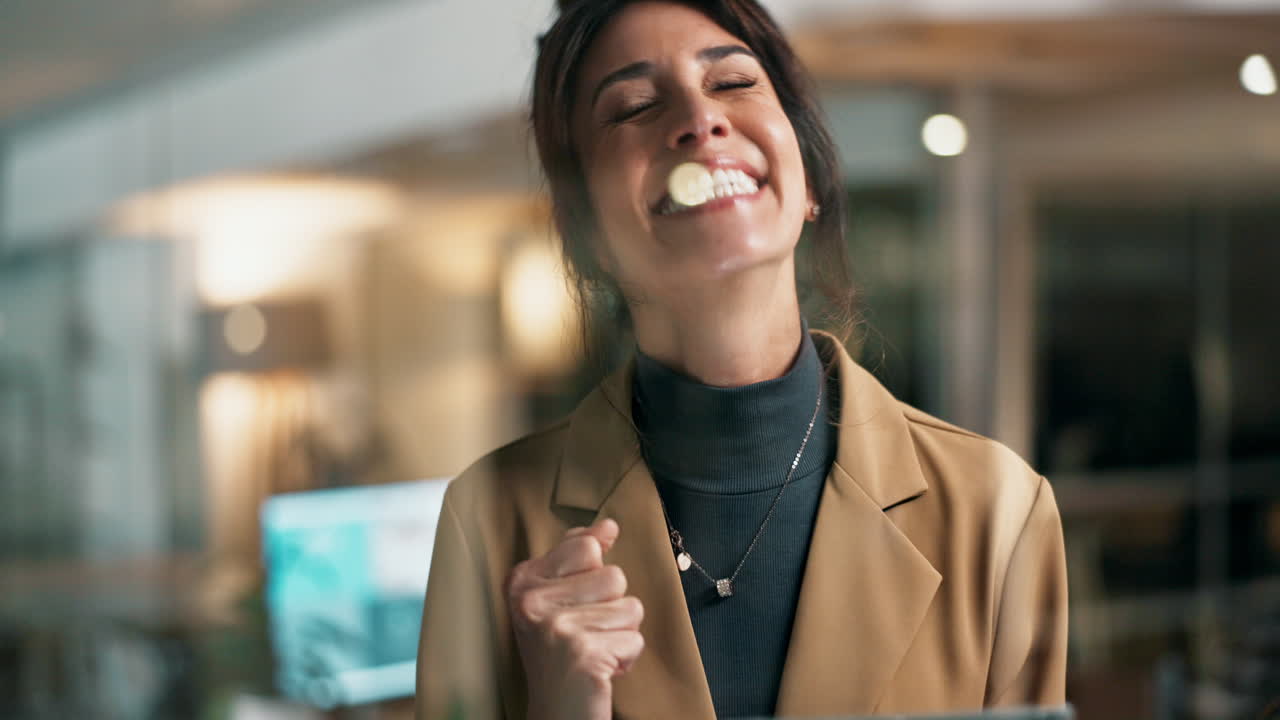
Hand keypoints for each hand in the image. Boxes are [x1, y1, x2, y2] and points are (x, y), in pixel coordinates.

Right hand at [507, 518, 644, 719]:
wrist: (555, 713)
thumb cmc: (561, 655)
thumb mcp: (558, 599)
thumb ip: (578, 557)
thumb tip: (608, 525)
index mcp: (522, 581)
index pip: (586, 546)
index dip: (595, 576)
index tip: (575, 605)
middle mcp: (532, 601)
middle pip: (614, 576)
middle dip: (611, 608)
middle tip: (584, 635)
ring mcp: (556, 627)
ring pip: (630, 607)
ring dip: (621, 633)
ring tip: (594, 651)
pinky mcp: (583, 653)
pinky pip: (634, 639)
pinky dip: (626, 658)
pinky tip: (601, 670)